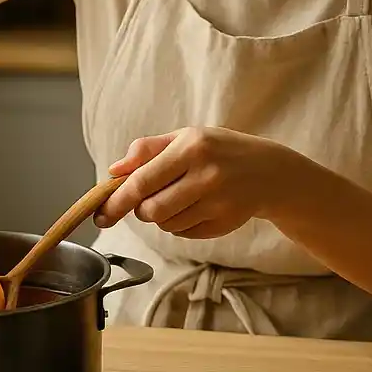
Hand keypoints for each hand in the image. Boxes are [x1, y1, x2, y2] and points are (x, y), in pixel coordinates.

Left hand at [94, 127, 302, 238]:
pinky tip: (198, 208)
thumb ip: (148, 150)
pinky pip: (185, 234)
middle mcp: (206, 174)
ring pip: (167, 225)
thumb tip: (114, 170)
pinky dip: (181, 225)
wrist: (270, 172)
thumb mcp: (186, 138)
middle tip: (150, 201)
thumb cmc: (220, 151)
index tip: (101, 214)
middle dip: (142, 211)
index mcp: (191, 147)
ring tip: (181, 198)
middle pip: (152, 210)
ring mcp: (218, 201)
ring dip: (163, 217)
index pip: (142, 181)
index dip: (116, 201)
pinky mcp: (226, 223)